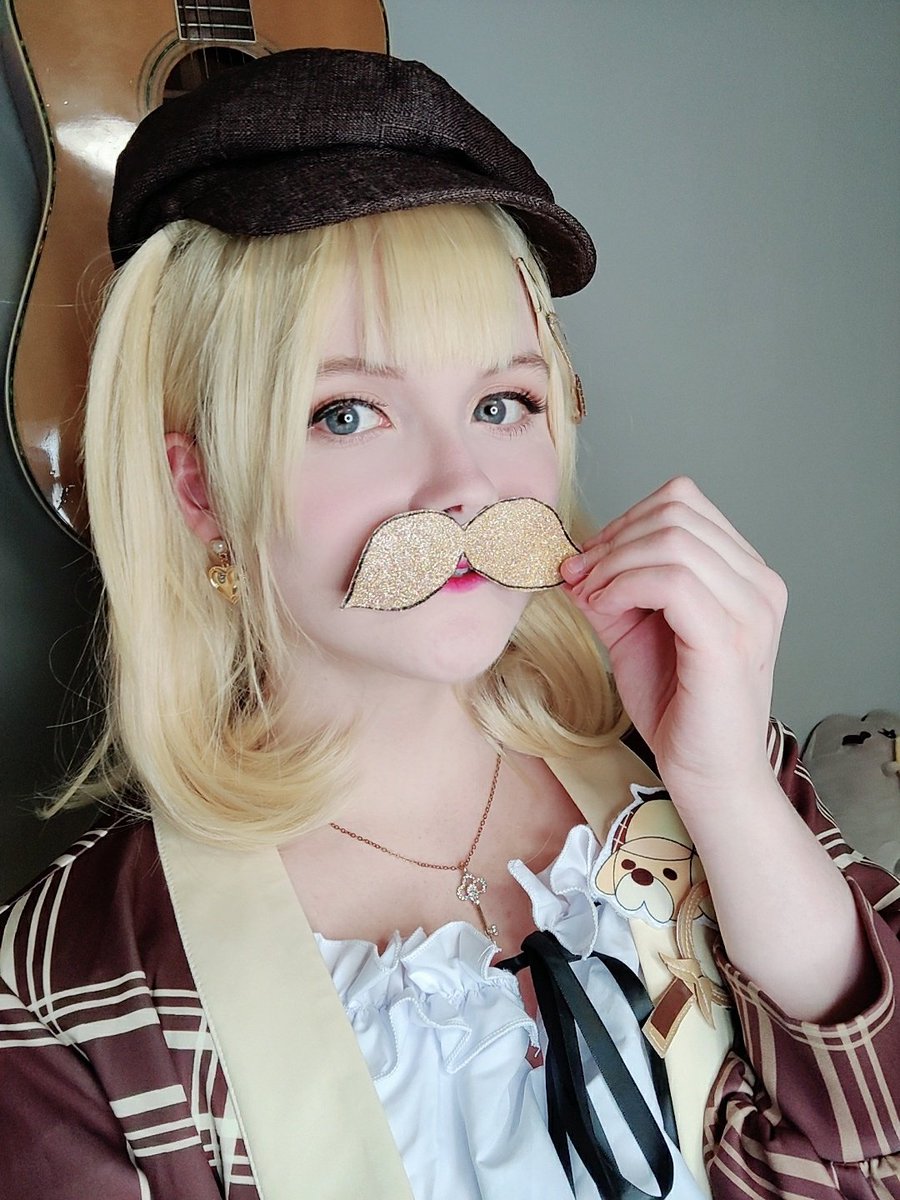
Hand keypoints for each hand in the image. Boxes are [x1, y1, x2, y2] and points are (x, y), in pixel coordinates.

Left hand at [560, 477, 787, 808]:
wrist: (708, 776)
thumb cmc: (679, 709)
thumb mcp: (635, 632)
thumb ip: (612, 590)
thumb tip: (574, 558)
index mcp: (745, 574)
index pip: (684, 502)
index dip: (625, 520)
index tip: (589, 560)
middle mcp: (759, 583)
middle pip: (675, 510)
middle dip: (613, 539)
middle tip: (580, 578)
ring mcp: (751, 609)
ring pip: (672, 538)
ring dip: (613, 563)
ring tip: (591, 598)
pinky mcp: (730, 639)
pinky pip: (672, 579)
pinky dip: (624, 585)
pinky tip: (605, 610)